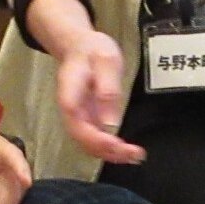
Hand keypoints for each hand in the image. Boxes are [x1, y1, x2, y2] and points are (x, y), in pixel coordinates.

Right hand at [56, 29, 145, 165]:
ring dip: (110, 154)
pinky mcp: (87, 120)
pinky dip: (111, 149)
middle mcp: (71, 111)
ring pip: (88, 144)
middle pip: (82, 140)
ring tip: (134, 156)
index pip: (78, 124)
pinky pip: (95, 140)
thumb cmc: (92, 51)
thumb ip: (107, 89)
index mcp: (70, 94)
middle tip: (133, 154)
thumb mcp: (105, 60)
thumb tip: (110, 122)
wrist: (81, 47)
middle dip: (108, 152)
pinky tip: (127, 150)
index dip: (96, 139)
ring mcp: (78, 117)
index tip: (118, 144)